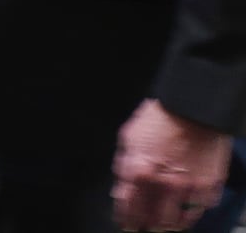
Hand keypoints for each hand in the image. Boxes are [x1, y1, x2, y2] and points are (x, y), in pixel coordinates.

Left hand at [112, 99, 229, 230]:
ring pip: (177, 222)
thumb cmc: (160, 119)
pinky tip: (185, 211)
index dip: (126, 218)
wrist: (192, 108)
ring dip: (168, 225)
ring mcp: (188, 188)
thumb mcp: (129, 138)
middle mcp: (162, 184)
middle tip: (144, 226)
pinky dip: (191, 213)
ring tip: (164, 224)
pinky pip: (199, 210)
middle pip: (152, 220)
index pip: (128, 207)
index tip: (126, 223)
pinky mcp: (209, 187)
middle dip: (146, 225)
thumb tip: (121, 188)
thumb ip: (124, 166)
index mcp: (138, 171)